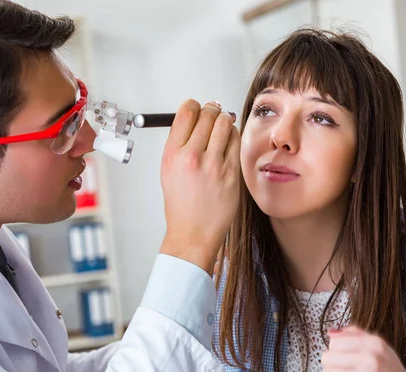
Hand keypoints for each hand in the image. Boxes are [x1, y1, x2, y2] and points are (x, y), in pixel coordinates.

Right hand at [159, 100, 239, 274]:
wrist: (193, 232)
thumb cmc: (181, 204)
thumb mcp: (168, 170)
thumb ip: (180, 144)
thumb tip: (194, 119)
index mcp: (172, 154)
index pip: (186, 112)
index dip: (194, 105)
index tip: (197, 107)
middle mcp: (192, 157)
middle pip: (207, 114)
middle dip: (212, 110)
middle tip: (213, 114)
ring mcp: (214, 165)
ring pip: (225, 123)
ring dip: (225, 119)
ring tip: (222, 126)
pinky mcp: (232, 173)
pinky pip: (236, 141)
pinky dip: (234, 136)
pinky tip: (229, 141)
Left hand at [322, 326, 405, 371]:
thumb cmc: (390, 369)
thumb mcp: (378, 345)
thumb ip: (355, 334)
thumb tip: (331, 333)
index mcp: (373, 344)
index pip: (334, 342)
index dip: (333, 349)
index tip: (340, 354)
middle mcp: (371, 360)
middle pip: (327, 358)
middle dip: (329, 364)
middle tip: (337, 367)